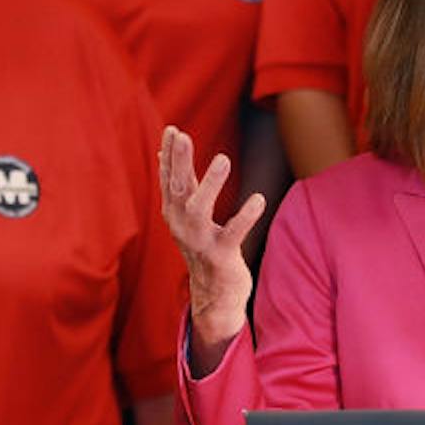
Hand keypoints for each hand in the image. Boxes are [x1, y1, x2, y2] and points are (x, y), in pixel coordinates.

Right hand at [160, 126, 265, 356]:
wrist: (213, 296)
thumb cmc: (202, 246)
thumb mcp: (187, 214)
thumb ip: (181, 183)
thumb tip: (165, 152)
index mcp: (174, 213)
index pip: (169, 180)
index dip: (170, 155)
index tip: (172, 129)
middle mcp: (181, 226)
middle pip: (179, 189)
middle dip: (179, 162)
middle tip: (183, 135)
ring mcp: (199, 242)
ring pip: (199, 210)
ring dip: (210, 184)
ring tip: (223, 158)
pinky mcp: (220, 257)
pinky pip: (233, 234)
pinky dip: (245, 217)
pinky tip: (258, 199)